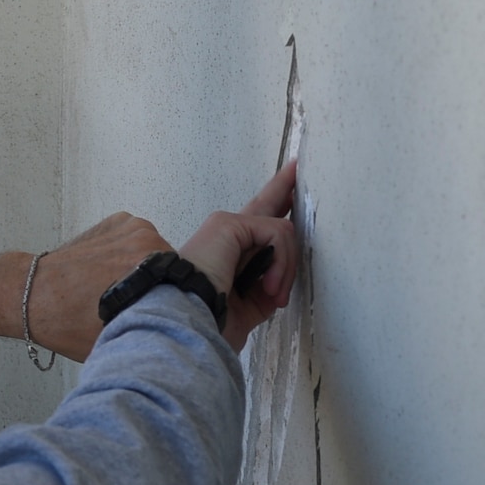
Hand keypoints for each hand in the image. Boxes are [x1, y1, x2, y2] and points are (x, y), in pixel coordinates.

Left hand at [0, 211, 172, 360]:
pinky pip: (138, 240)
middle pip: (173, 269)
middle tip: (140, 304)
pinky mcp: (119, 220)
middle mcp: (147, 241)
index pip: (188, 288)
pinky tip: (111, 272)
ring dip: (145, 269)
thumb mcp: (121, 338)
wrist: (30, 293)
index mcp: (152, 269)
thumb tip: (182, 336)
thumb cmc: (67, 321)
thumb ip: (157, 331)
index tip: (167, 314)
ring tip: (120, 288)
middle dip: (162, 286)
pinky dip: (130, 254)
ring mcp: (133, 226)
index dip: (179, 304)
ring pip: (157, 254)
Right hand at [178, 162, 299, 351]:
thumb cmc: (210, 317)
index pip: (256, 226)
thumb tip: (281, 278)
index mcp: (228, 252)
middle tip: (296, 166)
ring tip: (273, 294)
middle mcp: (226, 232)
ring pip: (282, 232)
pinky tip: (269, 285)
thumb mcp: (249, 304)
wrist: (187, 318)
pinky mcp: (230, 223)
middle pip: (264, 203)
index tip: (287, 191)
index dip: (273, 208)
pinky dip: (282, 262)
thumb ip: (266, 286)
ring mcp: (226, 224)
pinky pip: (277, 233)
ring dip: (286, 267)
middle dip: (283, 185)